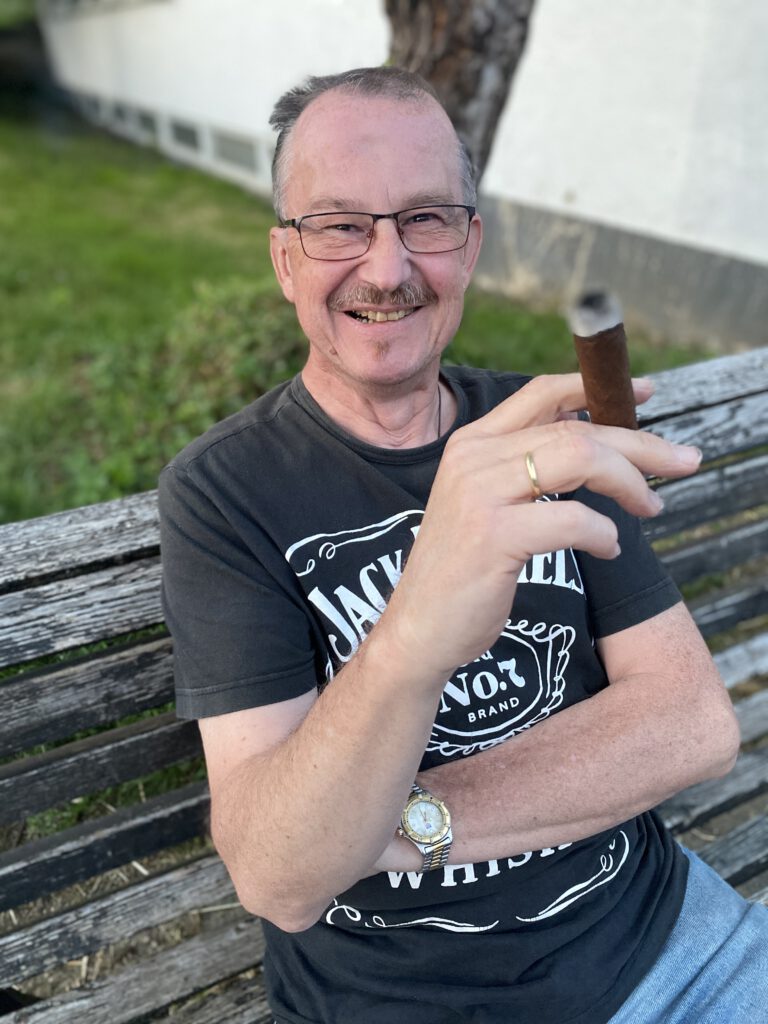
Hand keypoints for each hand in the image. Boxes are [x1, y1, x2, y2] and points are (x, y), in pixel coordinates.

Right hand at [381, 374, 700, 679]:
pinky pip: (574, 520)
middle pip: (577, 429)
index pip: (541, 394)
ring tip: (651, 506)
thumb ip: (523, 469)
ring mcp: (480, 494)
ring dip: (631, 483)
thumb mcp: (484, 504)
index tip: (644, 393)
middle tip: (683, 461)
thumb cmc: (462, 570)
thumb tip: (594, 444)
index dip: (596, 388)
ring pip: (581, 460)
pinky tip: (608, 548)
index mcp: (471, 443)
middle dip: (640, 444)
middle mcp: (472, 458)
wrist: (418, 628)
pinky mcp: (494, 535)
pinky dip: (605, 534)